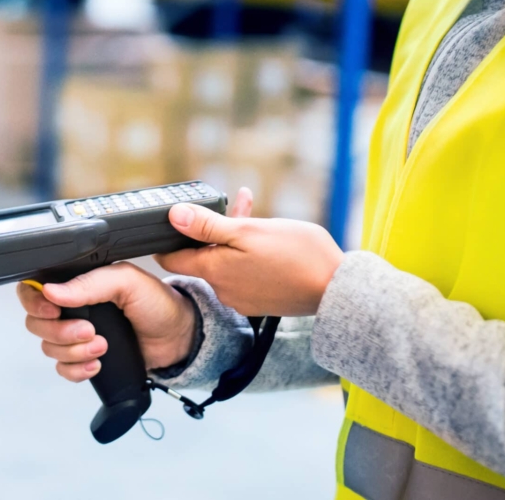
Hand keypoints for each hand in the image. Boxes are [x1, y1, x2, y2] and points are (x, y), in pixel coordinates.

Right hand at [17, 188, 255, 383]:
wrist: (179, 338)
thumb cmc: (157, 303)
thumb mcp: (127, 282)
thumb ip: (90, 283)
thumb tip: (52, 291)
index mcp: (77, 283)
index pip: (35, 289)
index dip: (35, 302)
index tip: (52, 311)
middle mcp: (72, 308)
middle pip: (37, 323)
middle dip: (60, 332)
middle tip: (90, 332)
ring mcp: (76, 335)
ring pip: (49, 348)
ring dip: (73, 351)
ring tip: (102, 348)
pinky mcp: (85, 358)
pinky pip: (63, 369)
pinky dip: (76, 370)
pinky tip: (96, 365)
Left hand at [153, 204, 344, 317]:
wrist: (337, 288)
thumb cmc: (296, 256)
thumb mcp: (248, 231)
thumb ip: (207, 226)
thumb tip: (173, 216)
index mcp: (214, 271)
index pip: (172, 258)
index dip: (167, 237)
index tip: (169, 221)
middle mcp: (223, 290)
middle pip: (203, 255)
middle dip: (211, 227)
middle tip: (228, 203)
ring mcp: (242, 297)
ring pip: (226, 260)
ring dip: (233, 235)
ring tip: (251, 208)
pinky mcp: (260, 299)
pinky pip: (244, 271)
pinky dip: (248, 252)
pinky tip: (266, 234)